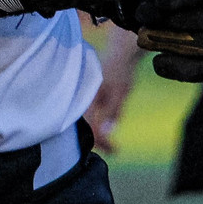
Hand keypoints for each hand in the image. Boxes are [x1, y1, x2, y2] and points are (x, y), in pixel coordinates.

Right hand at [84, 26, 142, 153]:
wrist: (120, 53)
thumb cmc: (120, 71)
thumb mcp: (120, 92)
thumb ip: (112, 111)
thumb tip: (107, 131)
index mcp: (87, 98)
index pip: (91, 127)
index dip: (102, 141)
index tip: (115, 150)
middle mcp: (81, 98)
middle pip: (85, 127)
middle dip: (98, 141)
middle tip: (112, 150)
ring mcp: (83, 97)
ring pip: (85, 122)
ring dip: (96, 133)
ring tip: (109, 143)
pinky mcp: (87, 96)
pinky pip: (87, 115)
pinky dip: (95, 124)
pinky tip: (104, 127)